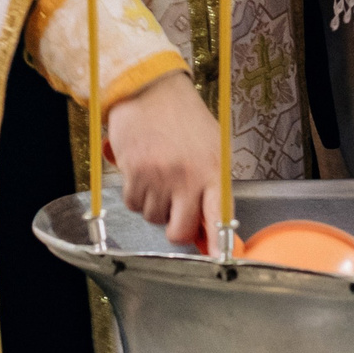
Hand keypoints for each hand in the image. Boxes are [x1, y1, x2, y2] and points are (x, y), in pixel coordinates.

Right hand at [106, 72, 220, 250]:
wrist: (149, 92)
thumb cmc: (182, 119)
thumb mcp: (210, 147)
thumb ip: (212, 185)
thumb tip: (211, 227)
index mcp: (213, 171)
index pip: (219, 217)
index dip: (217, 244)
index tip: (219, 260)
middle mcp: (188, 178)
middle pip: (180, 232)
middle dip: (176, 227)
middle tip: (176, 209)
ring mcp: (160, 177)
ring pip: (153, 218)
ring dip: (154, 205)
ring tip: (159, 176)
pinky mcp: (135, 174)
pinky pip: (133, 205)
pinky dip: (136, 195)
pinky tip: (143, 171)